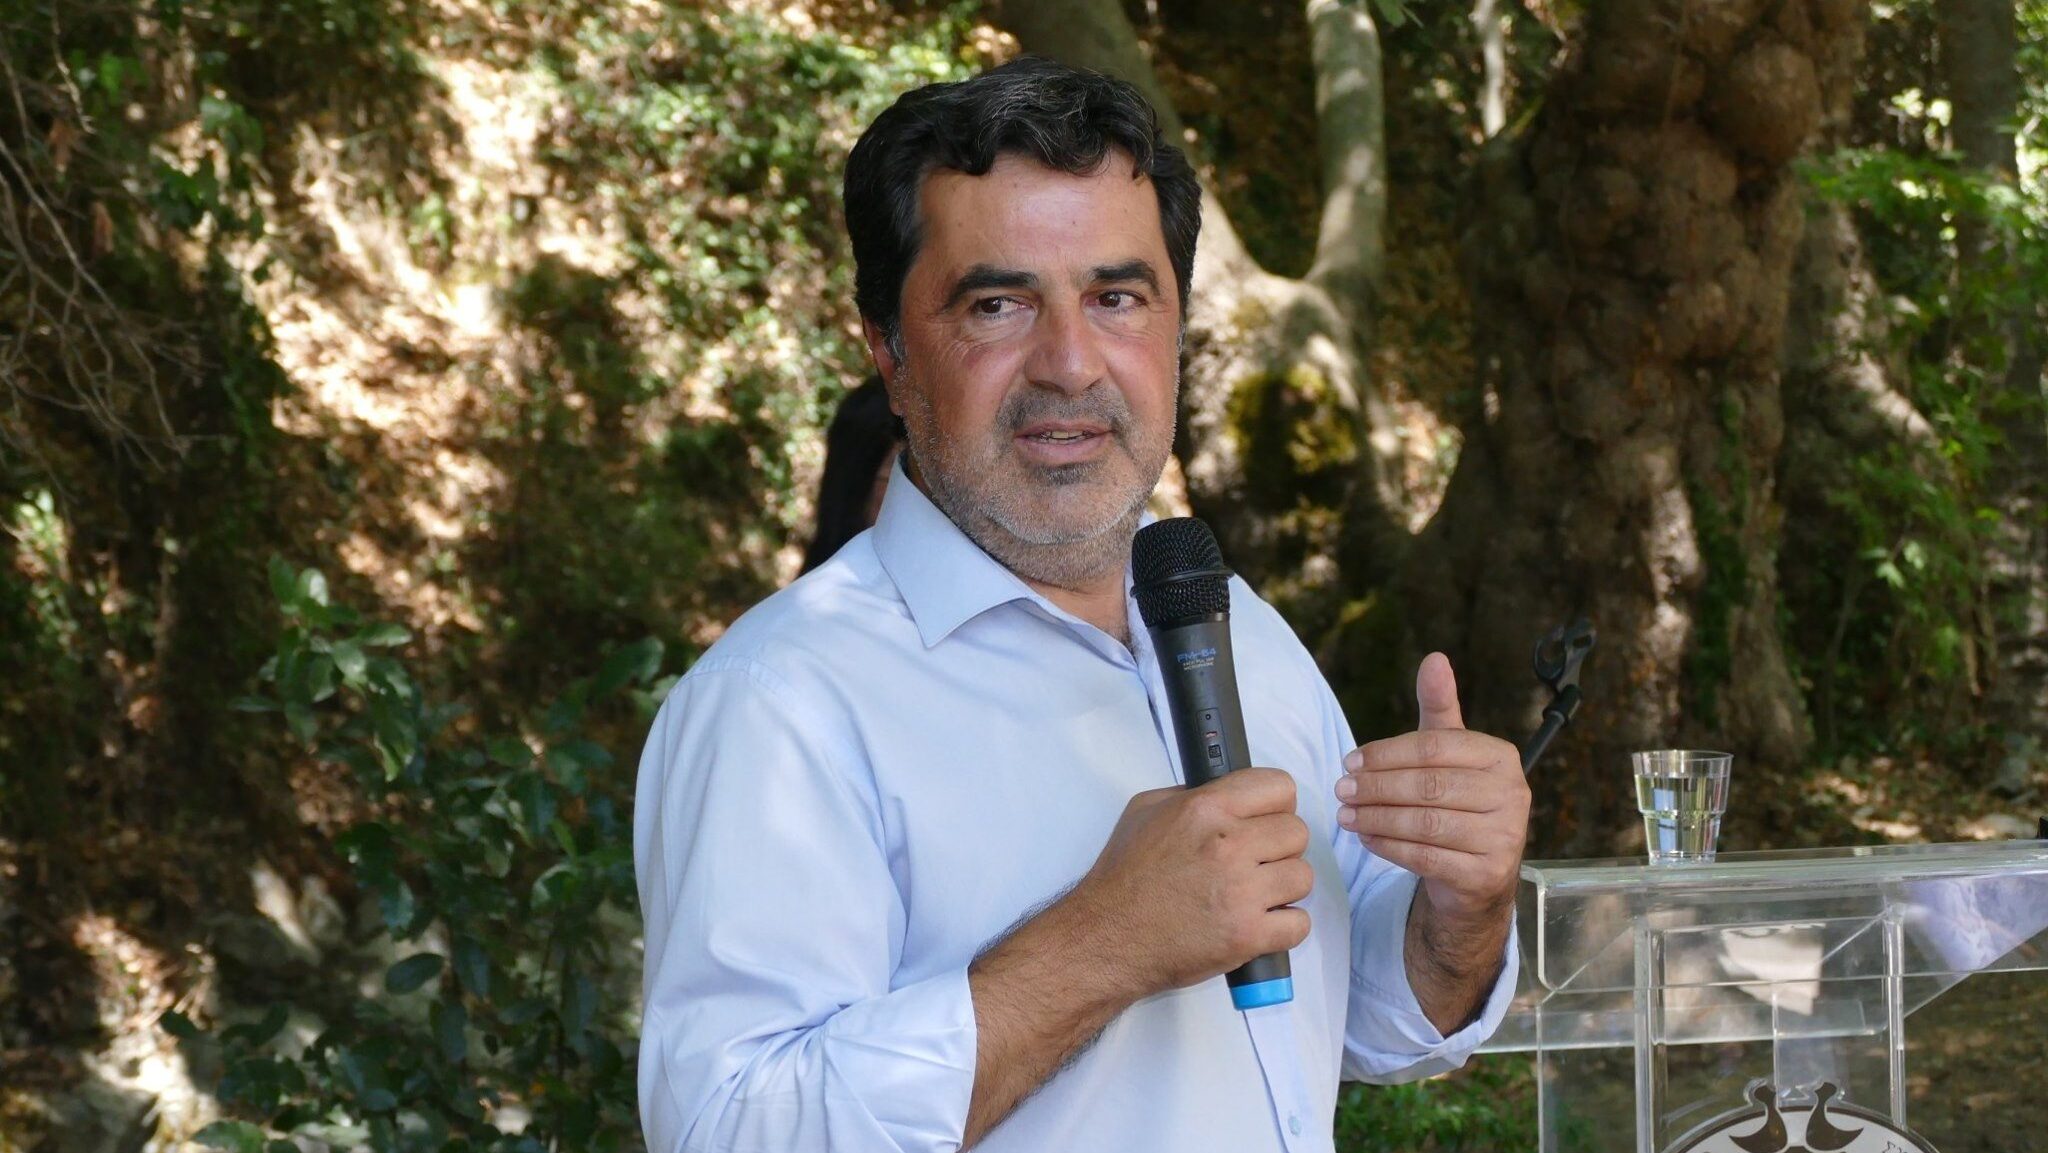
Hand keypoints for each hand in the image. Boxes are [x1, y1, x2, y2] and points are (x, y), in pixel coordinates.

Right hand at [1069, 768, 1313, 998]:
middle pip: (1297, 832)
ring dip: (1283, 888)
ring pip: (1302, 877)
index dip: (1276, 805)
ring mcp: (1241, 892)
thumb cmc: (1123, 877)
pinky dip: (1284, 927)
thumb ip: (1193, 796)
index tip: (1265, 820)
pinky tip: (1260, 924)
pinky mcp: (1247, 935)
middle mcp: (1228, 845)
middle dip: (1279, 848)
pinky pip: (1299, 924)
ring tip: (1254, 895)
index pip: (1279, 787)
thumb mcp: (1145, 811)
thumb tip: (1231, 795)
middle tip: (1255, 863)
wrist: (1106, 937)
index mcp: (1205, 809)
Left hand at [1334, 653, 1528, 923]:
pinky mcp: (1487, 874)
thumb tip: (1435, 658)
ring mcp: (1505, 837)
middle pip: (1429, 785)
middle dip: (1377, 787)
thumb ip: (1439, 708)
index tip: (1349, 761)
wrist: (1479, 875)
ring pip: (1426, 823)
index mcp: (1501, 756)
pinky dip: (1389, 847)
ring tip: (1345, 815)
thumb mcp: (1450, 754)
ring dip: (1376, 818)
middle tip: (1341, 789)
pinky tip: (1365, 838)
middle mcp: (1512, 795)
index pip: (1435, 747)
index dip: (1387, 753)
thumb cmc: (1458, 802)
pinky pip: (1426, 858)